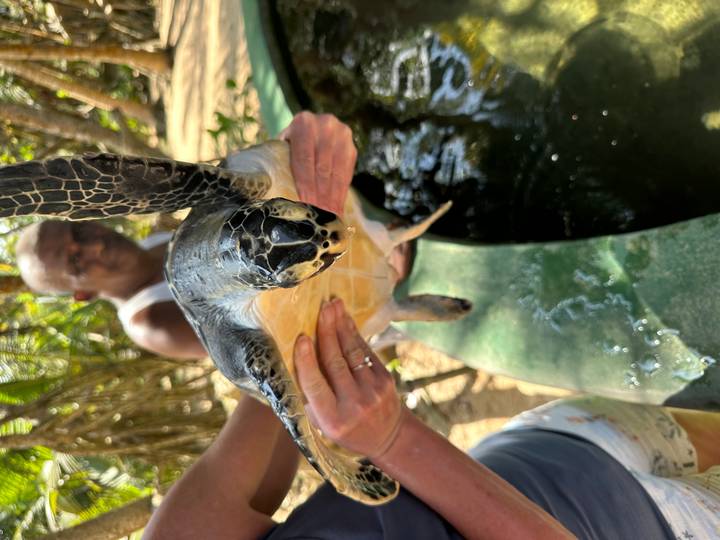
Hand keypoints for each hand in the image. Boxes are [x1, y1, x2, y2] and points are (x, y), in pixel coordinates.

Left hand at [279, 112, 356, 215]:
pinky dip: (341, 194)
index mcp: (303, 123)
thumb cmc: (291, 145)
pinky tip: (338, 208)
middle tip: (318, 215)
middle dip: (320, 194)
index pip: (305, 158)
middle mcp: (325, 124)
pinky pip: (347, 175)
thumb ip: (280, 163)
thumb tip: (277, 195)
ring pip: (337, 172)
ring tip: (329, 216)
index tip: (306, 203)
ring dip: (333, 197)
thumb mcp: (283, 148)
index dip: (306, 183)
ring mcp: (342, 135)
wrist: (312, 130)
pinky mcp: (352, 147)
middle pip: (322, 167)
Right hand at [294, 298, 403, 458]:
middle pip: (336, 362)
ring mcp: (373, 391)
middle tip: (321, 308)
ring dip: (342, 326)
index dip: (307, 361)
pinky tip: (345, 319)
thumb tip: (294, 359)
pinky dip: (354, 333)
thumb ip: (311, 396)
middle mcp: (354, 405)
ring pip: (352, 352)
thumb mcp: (324, 423)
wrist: (388, 436)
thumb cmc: (345, 427)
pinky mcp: (386, 379)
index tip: (301, 338)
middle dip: (327, 332)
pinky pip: (366, 351)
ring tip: (333, 305)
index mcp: (332, 419)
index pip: (316, 385)